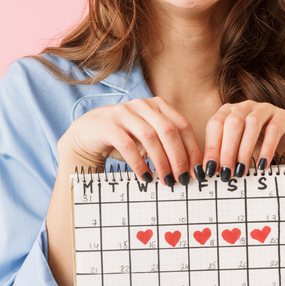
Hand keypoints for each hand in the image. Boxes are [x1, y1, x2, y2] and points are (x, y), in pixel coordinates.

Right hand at [58, 97, 202, 185]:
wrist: (87, 135)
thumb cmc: (123, 139)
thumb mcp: (148, 139)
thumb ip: (166, 147)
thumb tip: (190, 170)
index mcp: (157, 105)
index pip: (182, 126)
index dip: (192, 149)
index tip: (197, 171)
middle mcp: (142, 104)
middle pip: (169, 130)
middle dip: (179, 157)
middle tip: (183, 179)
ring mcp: (123, 112)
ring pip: (150, 137)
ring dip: (161, 162)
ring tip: (166, 181)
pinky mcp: (107, 125)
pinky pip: (128, 145)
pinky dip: (139, 164)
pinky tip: (146, 177)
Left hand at [204, 101, 284, 179]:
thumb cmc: (258, 144)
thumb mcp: (238, 148)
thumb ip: (225, 156)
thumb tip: (210, 174)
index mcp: (229, 111)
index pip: (215, 125)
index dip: (211, 146)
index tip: (210, 169)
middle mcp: (245, 106)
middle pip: (232, 123)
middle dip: (227, 149)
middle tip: (226, 172)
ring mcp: (264, 109)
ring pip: (252, 124)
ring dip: (245, 149)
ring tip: (241, 170)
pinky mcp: (283, 116)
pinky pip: (274, 130)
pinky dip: (267, 149)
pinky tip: (262, 165)